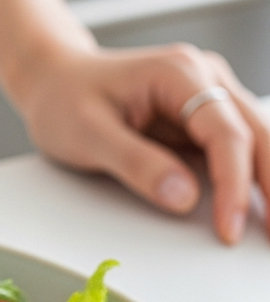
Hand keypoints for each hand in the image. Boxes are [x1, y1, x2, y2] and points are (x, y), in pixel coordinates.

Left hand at [18, 42, 269, 243]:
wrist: (53, 80)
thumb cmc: (63, 99)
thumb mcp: (86, 133)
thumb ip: (135, 163)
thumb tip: (184, 197)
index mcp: (177, 74)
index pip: (224, 133)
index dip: (233, 184)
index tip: (228, 227)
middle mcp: (203, 77)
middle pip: (258, 135)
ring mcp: (208, 94)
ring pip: (258, 140)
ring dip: (269, 182)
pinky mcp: (203, 116)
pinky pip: (238, 147)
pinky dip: (252, 176)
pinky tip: (259, 206)